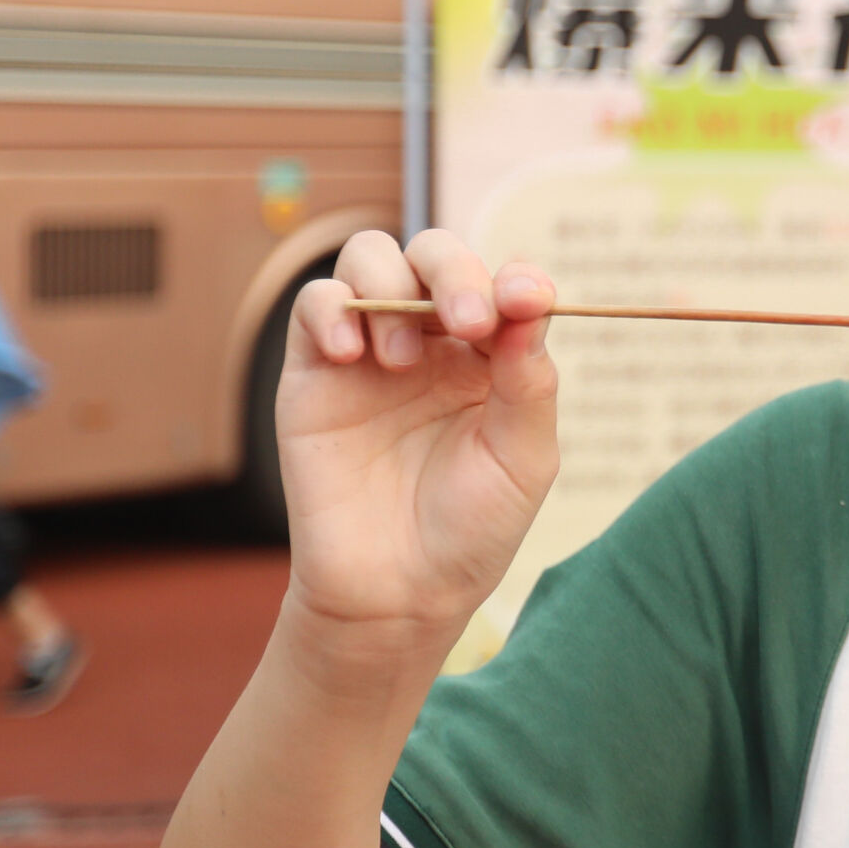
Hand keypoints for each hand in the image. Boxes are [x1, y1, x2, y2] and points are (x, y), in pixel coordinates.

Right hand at [277, 230, 559, 644]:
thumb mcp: (523, 457)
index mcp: (492, 358)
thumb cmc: (471, 528)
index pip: (503, 286)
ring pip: (370, 259)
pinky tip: (353, 355)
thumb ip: (529, 379)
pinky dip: (332, 309)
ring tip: (403, 358)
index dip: (516, 280)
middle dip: (455, 273)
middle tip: (468, 322)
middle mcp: (434, 343)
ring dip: (391, 286)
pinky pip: (316, 304)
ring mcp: (372, 351)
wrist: (396, 591)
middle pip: (436, 256)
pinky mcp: (315, 371)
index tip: (528, 299)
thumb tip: (533, 299)